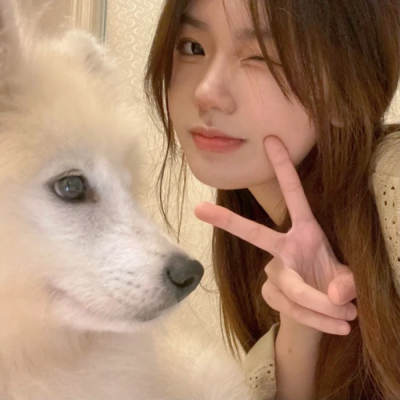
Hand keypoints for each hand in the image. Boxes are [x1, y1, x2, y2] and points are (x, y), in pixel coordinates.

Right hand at [195, 136, 356, 334]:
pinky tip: (331, 324)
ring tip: (346, 317)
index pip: (293, 196)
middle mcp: (284, 247)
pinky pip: (288, 306)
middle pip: (255, 234)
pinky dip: (314, 318)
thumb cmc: (334, 285)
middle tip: (199, 209)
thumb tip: (336, 295)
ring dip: (319, 304)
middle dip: (228, 221)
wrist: (322, 313)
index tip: (271, 140)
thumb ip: (347, 284)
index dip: (283, 169)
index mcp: (305, 232)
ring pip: (289, 286)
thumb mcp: (348, 281)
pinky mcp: (269, 292)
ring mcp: (273, 270)